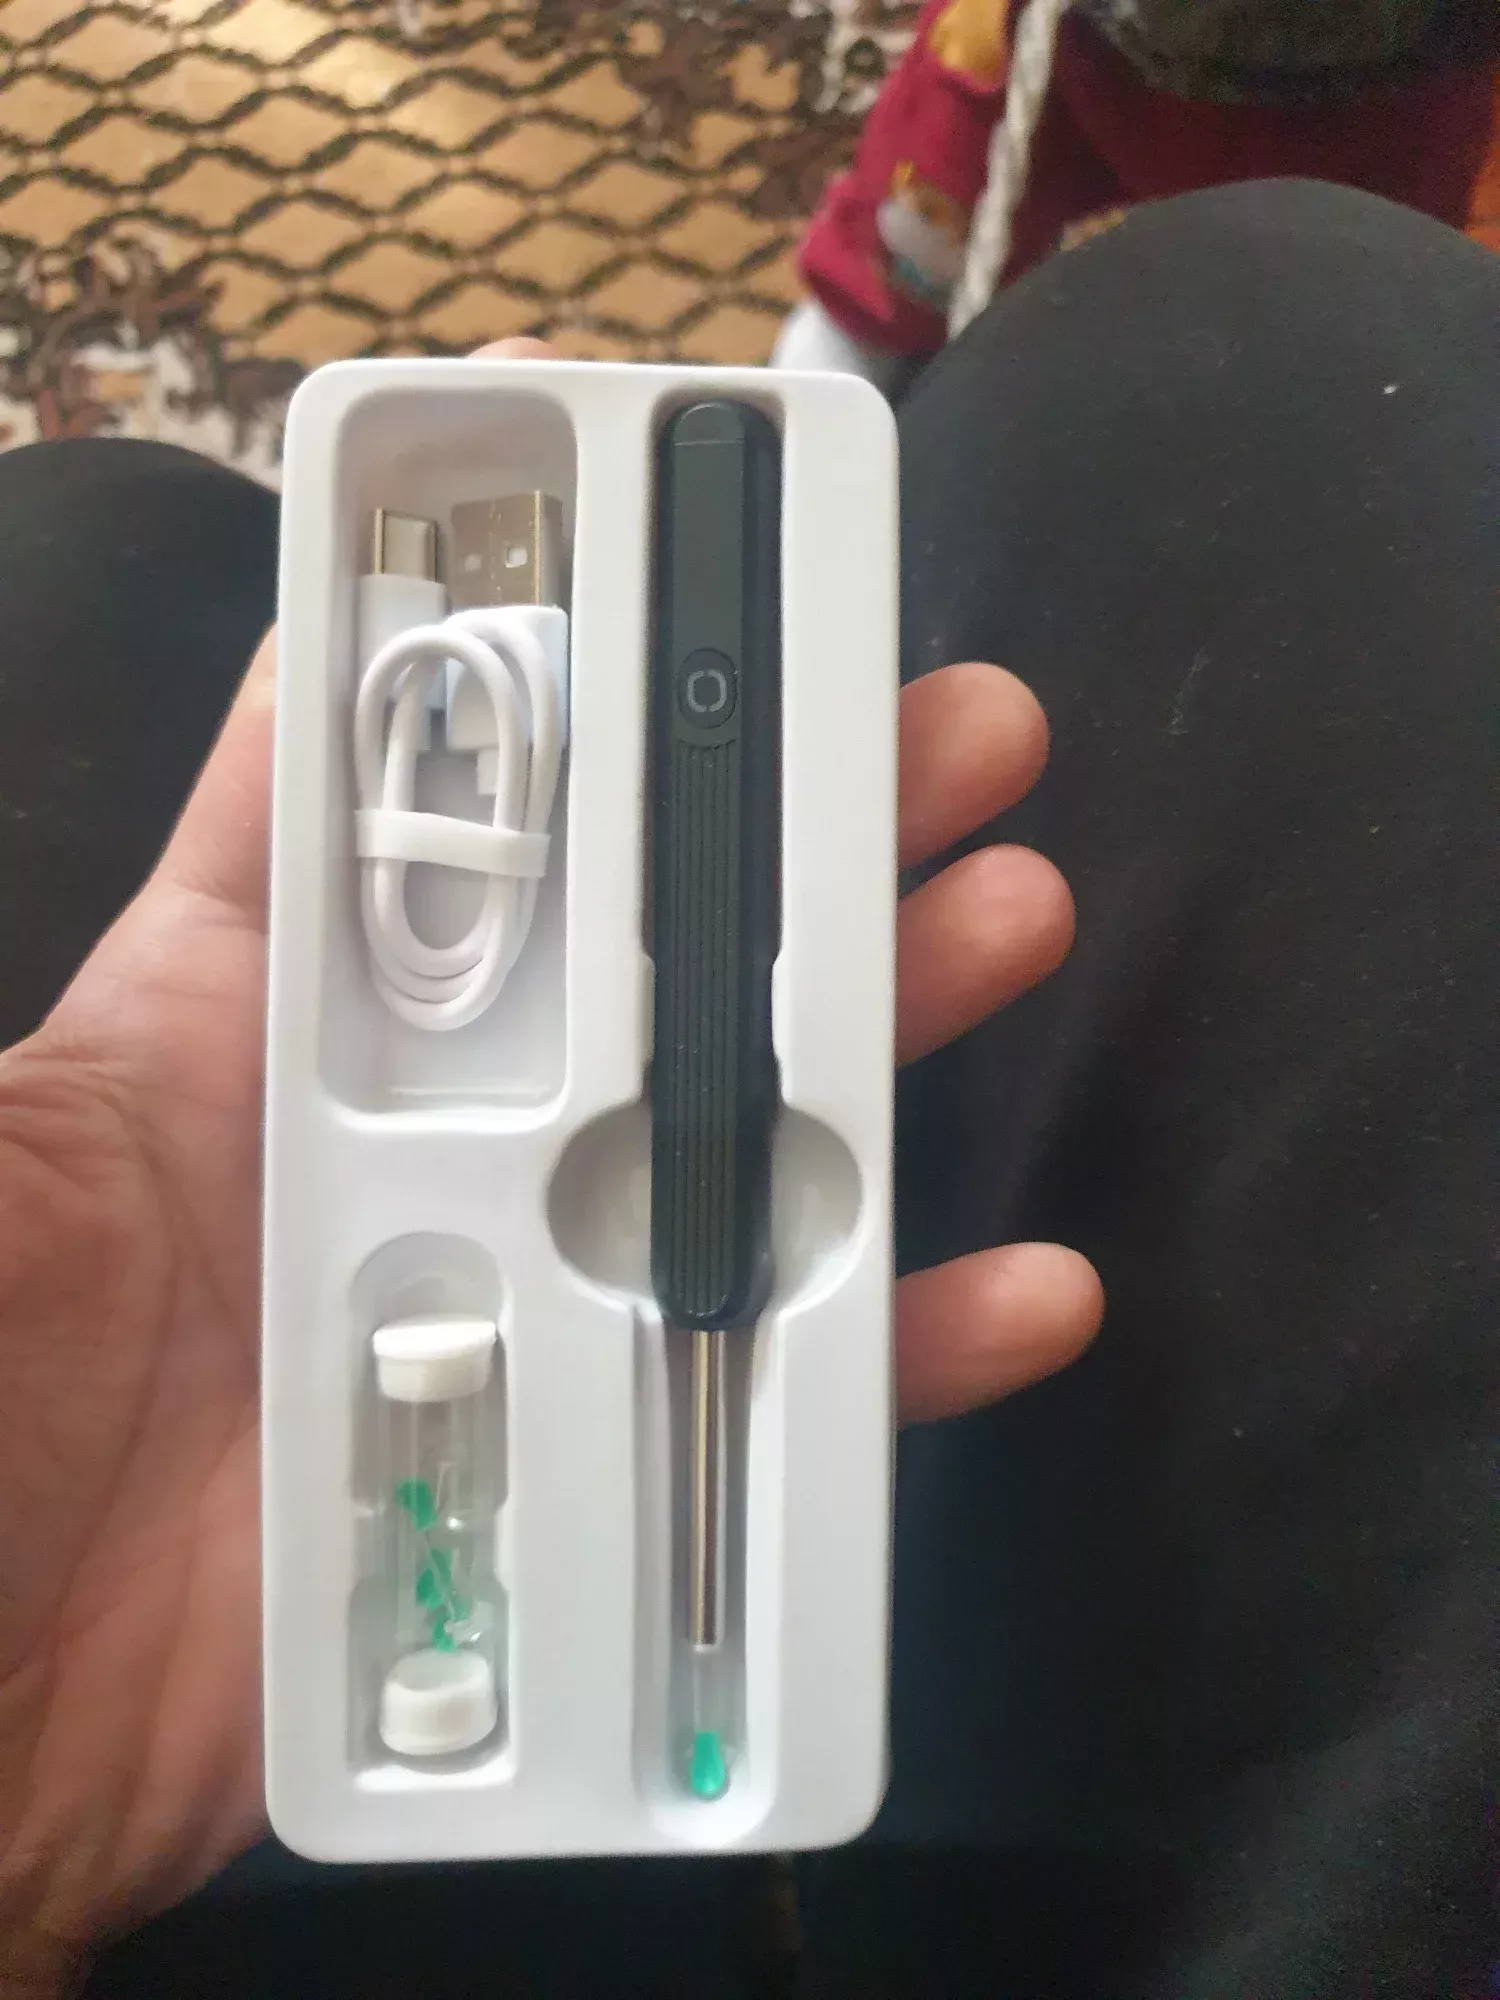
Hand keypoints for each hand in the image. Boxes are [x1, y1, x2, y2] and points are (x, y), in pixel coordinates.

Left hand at [0, 342, 1099, 1978]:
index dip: (578, 697)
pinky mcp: (584, 1466)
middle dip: (799, 831)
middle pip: (648, 960)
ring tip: (1009, 913)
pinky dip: (905, 1358)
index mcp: (276, 1026)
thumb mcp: (41, 1129)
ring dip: (886, 1032)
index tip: (725, 584)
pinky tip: (1029, 1295)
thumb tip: (307, 660)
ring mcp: (521, 1297)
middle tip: (948, 731)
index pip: (434, 818)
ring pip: (741, 1142)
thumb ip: (195, 912)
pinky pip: (773, 1407)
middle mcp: (426, 1137)